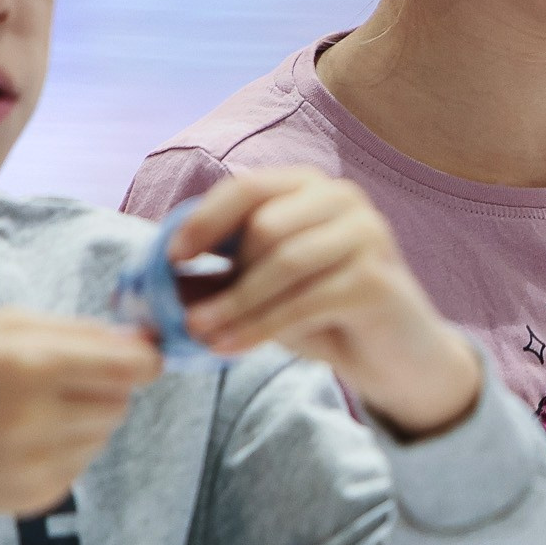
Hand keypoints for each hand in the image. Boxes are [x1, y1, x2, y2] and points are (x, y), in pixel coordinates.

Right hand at [0, 308, 161, 530]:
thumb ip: (74, 330)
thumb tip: (140, 339)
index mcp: (27, 364)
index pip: (130, 366)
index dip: (143, 358)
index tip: (138, 354)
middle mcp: (34, 419)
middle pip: (121, 401)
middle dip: (107, 385)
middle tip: (63, 379)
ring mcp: (34, 465)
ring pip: (104, 434)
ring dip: (86, 418)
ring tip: (33, 409)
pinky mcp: (33, 498)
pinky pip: (80, 465)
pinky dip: (66, 449)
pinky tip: (20, 439)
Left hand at [173, 167, 480, 437]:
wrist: (398, 357)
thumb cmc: (324, 315)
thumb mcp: (261, 294)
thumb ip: (215, 282)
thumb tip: (146, 287)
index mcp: (310, 187)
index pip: (247, 188)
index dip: (203, 220)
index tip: (170, 257)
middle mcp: (343, 199)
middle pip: (264, 227)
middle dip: (222, 278)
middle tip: (187, 319)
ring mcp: (366, 234)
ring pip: (282, 263)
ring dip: (235, 305)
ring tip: (201, 336)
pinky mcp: (377, 277)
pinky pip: (305, 300)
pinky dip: (261, 327)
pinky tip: (231, 348)